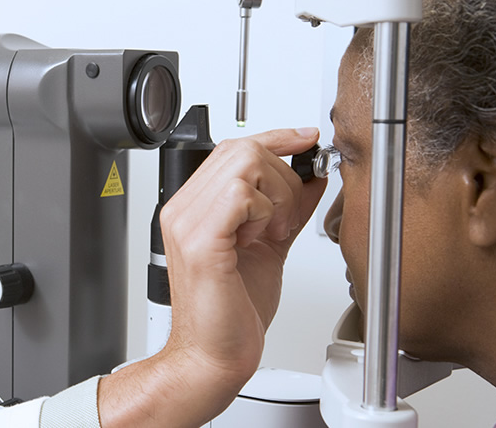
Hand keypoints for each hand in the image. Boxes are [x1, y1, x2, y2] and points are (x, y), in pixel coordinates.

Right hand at [98, 128, 325, 426]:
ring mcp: (187, 223)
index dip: (275, 138)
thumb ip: (288, 210)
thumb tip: (312, 178)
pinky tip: (264, 237)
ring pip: (243, 164)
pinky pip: (240, 195)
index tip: (305, 139)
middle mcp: (184, 210)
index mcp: (194, 208)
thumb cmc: (231, 314)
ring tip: (273, 231)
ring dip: (275, 194)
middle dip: (282, 174)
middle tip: (287, 215)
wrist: (212, 357)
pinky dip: (265, 210)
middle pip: (241, 149)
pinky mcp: (200, 242)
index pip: (232, 148)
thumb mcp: (269, 248)